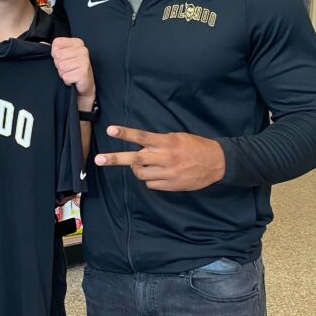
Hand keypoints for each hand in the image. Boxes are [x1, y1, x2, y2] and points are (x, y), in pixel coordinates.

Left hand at [51, 37, 95, 106]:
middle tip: (67, 68)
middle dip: (59, 65)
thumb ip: (57, 49)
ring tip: (71, 73)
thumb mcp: (65, 55)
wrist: (85, 84)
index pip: (57, 43)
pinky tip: (74, 79)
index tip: (63, 58)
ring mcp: (84, 61)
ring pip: (61, 67)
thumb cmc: (73, 69)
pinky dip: (67, 80)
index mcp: (77, 43)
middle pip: (58, 55)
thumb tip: (48, 49)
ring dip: (63, 73)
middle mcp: (83, 50)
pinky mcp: (84, 73)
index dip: (55, 53)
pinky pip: (66, 77)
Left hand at [94, 125, 225, 190]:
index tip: (111, 130)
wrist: (217, 163)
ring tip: (145, 165)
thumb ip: (159, 142)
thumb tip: (142, 147)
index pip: (142, 137)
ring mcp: (167, 173)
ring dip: (137, 169)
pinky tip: (158, 174)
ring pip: (140, 174)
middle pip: (135, 159)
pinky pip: (150, 184)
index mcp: (167, 142)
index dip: (126, 133)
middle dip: (115, 159)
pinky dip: (150, 179)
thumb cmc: (195, 147)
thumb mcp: (178, 137)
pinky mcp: (170, 185)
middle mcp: (165, 157)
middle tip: (98, 159)